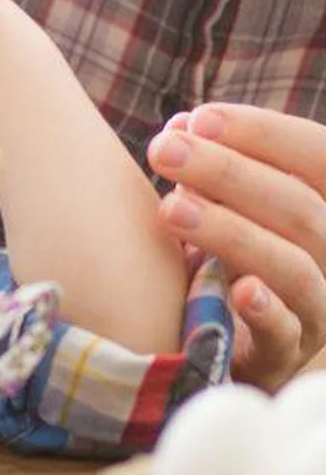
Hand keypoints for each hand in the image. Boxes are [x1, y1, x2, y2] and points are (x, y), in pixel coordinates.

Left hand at [148, 104, 325, 388]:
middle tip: (164, 151)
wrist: (212, 336)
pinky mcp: (284, 356)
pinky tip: (234, 288)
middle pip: (302, 209)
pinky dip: (264, 308)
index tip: (199, 118)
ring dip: (230, 232)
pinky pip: (286, 333)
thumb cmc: (218, 249)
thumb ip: (207, 164)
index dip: (266, 133)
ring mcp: (317, 310)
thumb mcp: (220, 201)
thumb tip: (183, 126)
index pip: (320, 157)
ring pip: (294, 267)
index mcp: (323, 209)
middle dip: (229, 173)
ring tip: (170, 209)